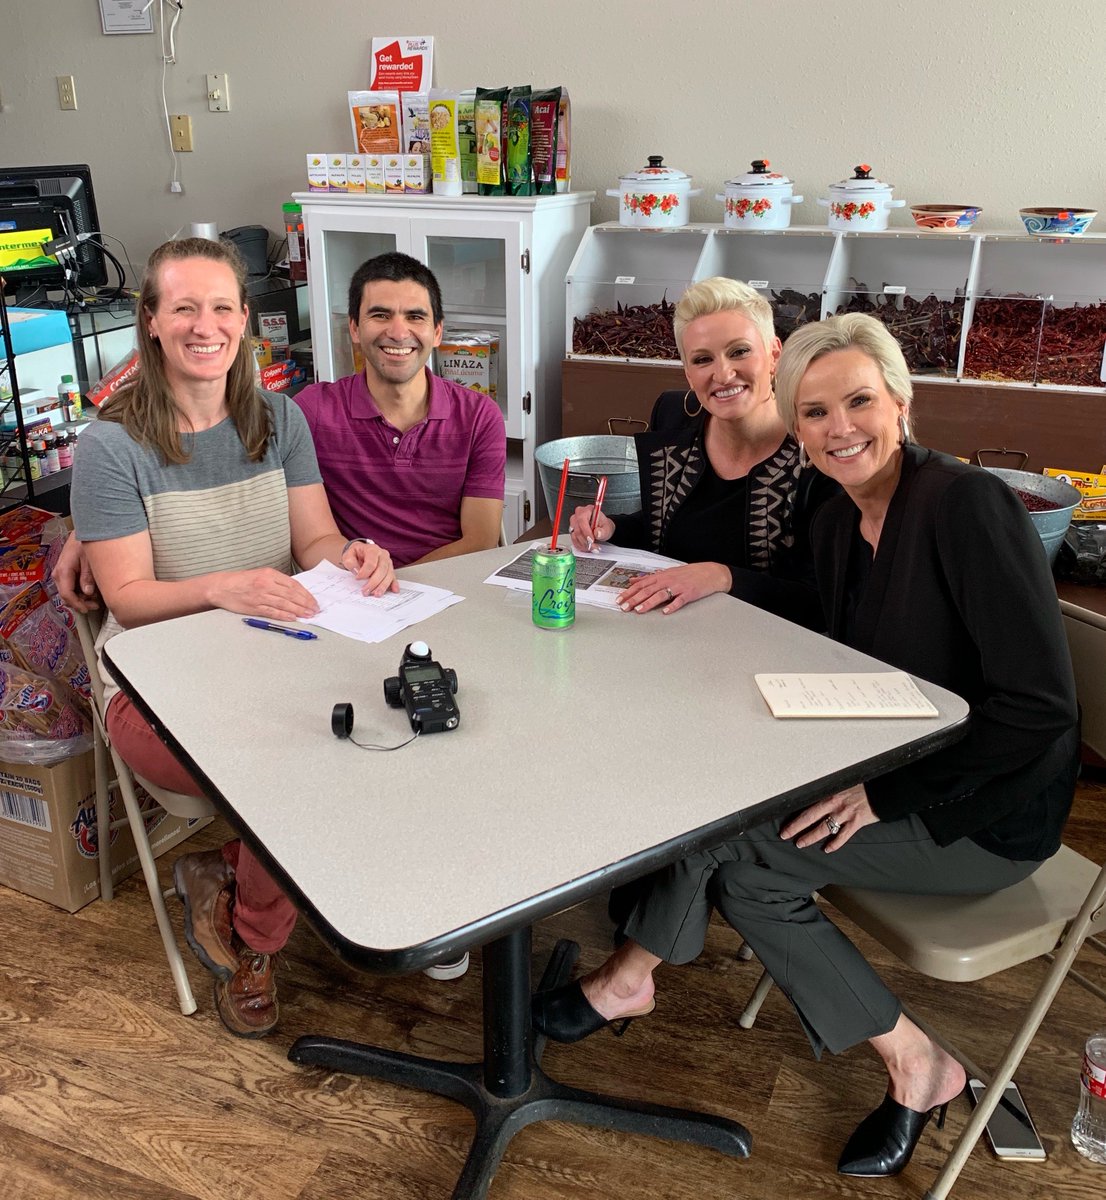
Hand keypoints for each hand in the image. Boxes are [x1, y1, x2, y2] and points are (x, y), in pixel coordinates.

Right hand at [53, 532, 99, 611]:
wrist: (80, 533)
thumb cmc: (84, 544)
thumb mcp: (89, 560)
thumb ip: (87, 576)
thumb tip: (87, 593)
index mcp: (63, 571)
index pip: (67, 594)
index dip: (77, 604)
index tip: (88, 609)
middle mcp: (58, 574)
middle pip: (66, 596)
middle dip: (80, 603)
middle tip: (96, 605)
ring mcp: (60, 574)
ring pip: (68, 593)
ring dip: (80, 599)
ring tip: (95, 598)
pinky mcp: (64, 574)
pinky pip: (70, 587)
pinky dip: (79, 592)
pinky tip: (91, 591)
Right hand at [208, 568, 319, 620]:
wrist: (220, 587)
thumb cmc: (241, 581)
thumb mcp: (260, 575)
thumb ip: (277, 582)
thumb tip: (295, 592)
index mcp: (269, 574)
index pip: (293, 584)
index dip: (305, 594)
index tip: (313, 600)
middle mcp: (265, 584)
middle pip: (291, 594)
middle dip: (306, 603)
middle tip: (315, 610)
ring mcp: (260, 596)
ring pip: (284, 604)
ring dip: (298, 610)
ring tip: (309, 615)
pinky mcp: (254, 607)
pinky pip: (272, 612)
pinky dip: (284, 615)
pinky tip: (293, 618)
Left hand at [342, 540, 398, 596]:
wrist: (361, 552)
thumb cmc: (356, 554)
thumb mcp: (348, 555)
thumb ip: (350, 562)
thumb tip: (357, 571)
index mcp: (372, 549)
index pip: (371, 562)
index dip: (365, 572)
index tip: (357, 578)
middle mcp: (383, 555)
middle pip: (382, 569)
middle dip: (374, 582)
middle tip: (366, 591)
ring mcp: (388, 562)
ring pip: (389, 574)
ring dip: (383, 586)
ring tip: (376, 594)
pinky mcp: (390, 569)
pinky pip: (393, 577)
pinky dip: (394, 584)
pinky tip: (394, 590)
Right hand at [568, 504, 613, 551]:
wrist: (602, 528)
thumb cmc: (603, 526)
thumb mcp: (607, 528)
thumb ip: (603, 531)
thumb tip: (597, 533)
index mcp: (587, 510)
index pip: (582, 520)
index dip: (586, 531)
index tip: (591, 540)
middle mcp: (578, 515)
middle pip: (577, 529)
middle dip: (585, 540)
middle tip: (593, 546)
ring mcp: (574, 523)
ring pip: (575, 536)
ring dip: (583, 544)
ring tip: (592, 547)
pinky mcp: (572, 530)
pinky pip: (573, 540)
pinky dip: (580, 545)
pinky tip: (587, 547)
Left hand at [617, 562, 732, 614]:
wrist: (710, 573)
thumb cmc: (689, 574)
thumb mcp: (667, 572)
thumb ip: (649, 577)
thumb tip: (633, 580)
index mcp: (662, 576)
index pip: (641, 584)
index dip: (629, 591)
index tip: (619, 599)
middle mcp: (668, 580)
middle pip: (648, 590)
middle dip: (634, 599)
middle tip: (624, 607)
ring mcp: (679, 587)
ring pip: (661, 594)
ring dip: (649, 603)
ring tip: (639, 610)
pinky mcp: (689, 593)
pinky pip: (680, 600)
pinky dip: (672, 606)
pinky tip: (665, 611)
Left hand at [780, 784, 877, 851]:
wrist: (883, 789)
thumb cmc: (863, 787)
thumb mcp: (843, 785)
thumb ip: (831, 792)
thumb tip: (818, 798)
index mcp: (830, 793)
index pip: (808, 806)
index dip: (795, 815)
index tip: (786, 821)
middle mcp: (835, 804)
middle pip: (810, 817)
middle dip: (796, 827)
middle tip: (785, 835)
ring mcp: (845, 814)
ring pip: (823, 828)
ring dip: (810, 837)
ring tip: (801, 843)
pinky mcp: (857, 822)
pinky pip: (843, 836)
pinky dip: (834, 844)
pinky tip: (827, 849)